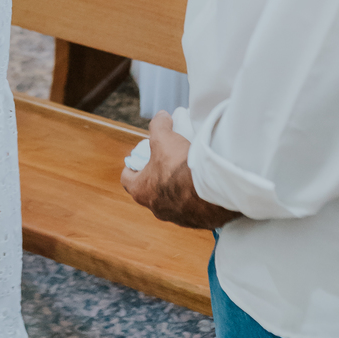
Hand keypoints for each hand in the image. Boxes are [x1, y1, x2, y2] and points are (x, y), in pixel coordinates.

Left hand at [121, 113, 233, 228]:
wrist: (211, 190)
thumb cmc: (180, 166)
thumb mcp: (165, 138)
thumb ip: (159, 125)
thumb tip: (161, 116)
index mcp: (141, 190)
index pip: (127, 179)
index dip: (132, 168)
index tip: (138, 160)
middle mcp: (154, 208)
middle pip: (149, 191)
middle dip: (156, 178)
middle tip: (166, 164)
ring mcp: (174, 217)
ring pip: (170, 202)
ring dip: (175, 191)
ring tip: (186, 176)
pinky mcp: (194, 221)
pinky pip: (190, 209)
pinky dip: (193, 199)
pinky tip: (201, 188)